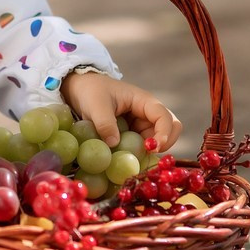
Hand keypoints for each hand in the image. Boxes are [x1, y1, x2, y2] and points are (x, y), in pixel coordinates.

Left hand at [61, 72, 181, 151]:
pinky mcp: (131, 135)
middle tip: (147, 155)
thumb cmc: (90, 91)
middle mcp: (146, 114)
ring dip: (147, 152)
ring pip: (155, 142)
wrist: (79, 89)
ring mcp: (140, 125)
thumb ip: (105, 123)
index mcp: (143, 101)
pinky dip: (136, 155)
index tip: (153, 147)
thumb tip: (114, 144)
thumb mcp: (95, 105)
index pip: (164, 117)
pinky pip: (140, 147)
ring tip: (130, 159)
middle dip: (163, 144)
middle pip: (170, 130)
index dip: (164, 133)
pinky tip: (123, 160)